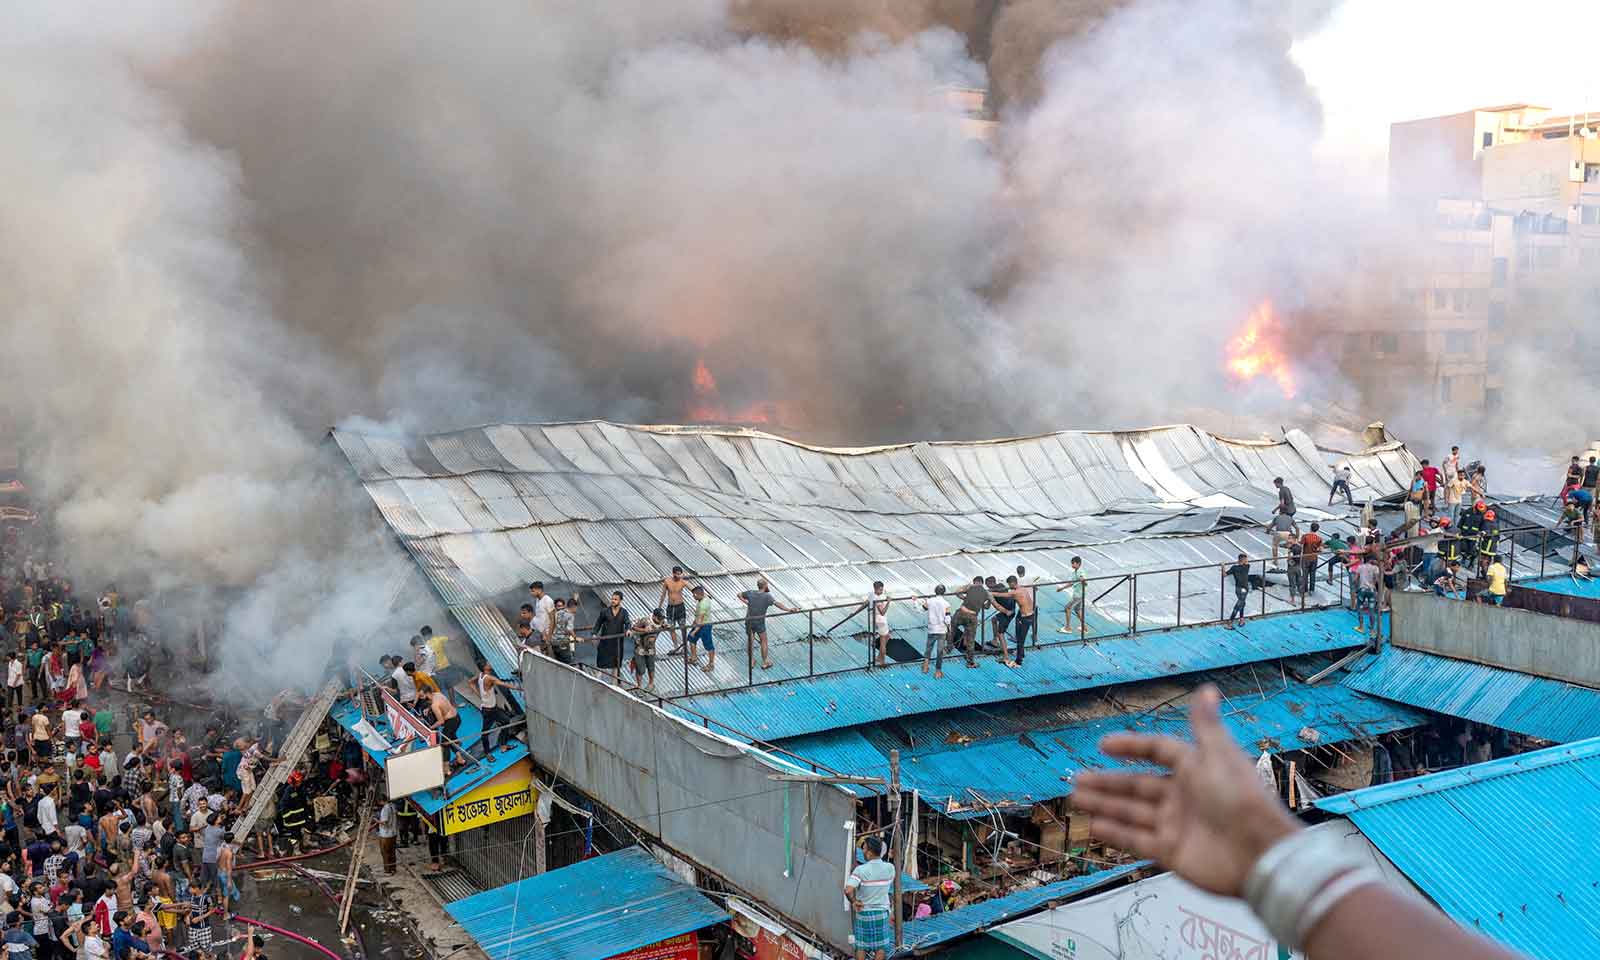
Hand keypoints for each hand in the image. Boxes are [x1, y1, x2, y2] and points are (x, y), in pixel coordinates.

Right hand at [1071, 685, 1298, 896]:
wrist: (1259, 854)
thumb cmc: (1241, 800)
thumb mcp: (1219, 756)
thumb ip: (1206, 725)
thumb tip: (1207, 689)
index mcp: (1195, 770)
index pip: (1157, 752)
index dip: (1131, 747)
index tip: (1103, 745)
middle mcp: (1183, 796)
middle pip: (1137, 785)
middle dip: (1107, 782)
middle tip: (1077, 778)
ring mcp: (1176, 825)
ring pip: (1131, 813)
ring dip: (1104, 805)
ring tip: (1077, 798)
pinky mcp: (1172, 852)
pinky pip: (1137, 841)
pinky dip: (1115, 834)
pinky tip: (1094, 826)